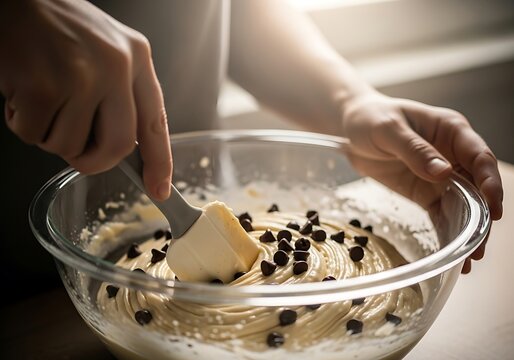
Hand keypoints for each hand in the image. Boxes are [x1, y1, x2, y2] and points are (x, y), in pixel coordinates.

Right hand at [0, 0, 171, 199]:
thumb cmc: (60, 27)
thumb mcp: (109, 50)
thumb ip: (122, 95)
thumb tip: (126, 148)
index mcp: (137, 58)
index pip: (155, 122)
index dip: (159, 162)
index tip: (160, 190)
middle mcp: (115, 67)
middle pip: (118, 146)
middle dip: (95, 162)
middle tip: (79, 157)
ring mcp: (80, 77)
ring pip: (69, 145)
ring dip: (50, 136)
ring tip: (41, 101)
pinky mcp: (41, 87)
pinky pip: (33, 134)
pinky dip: (22, 123)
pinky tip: (20, 93)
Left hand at [341, 92, 502, 272]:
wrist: (350, 128)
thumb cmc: (371, 118)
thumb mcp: (388, 129)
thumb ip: (415, 149)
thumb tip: (443, 172)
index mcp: (451, 131)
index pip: (479, 157)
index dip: (490, 182)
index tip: (493, 206)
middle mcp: (452, 154)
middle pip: (477, 185)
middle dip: (483, 215)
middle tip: (480, 244)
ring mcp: (440, 175)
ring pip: (463, 203)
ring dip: (469, 229)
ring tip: (471, 258)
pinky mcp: (424, 191)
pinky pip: (441, 212)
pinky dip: (448, 230)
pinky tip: (453, 252)